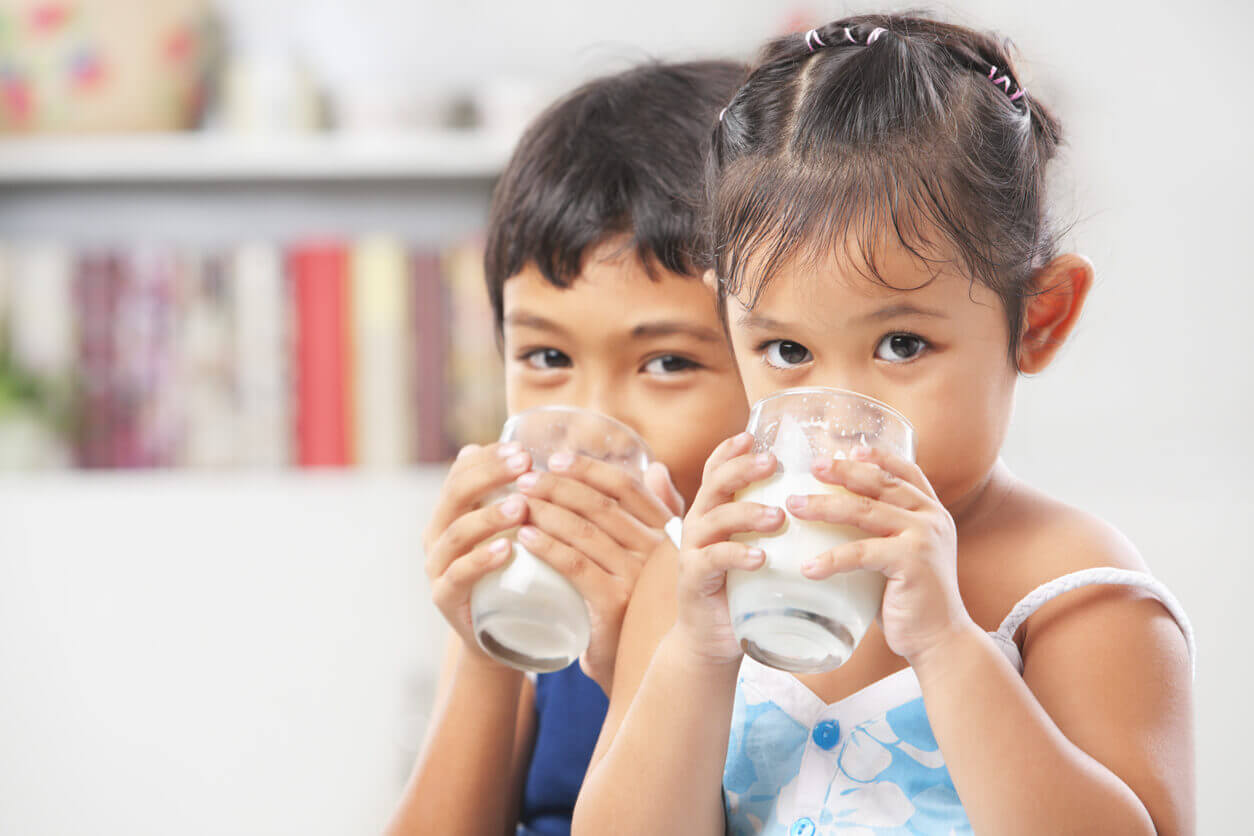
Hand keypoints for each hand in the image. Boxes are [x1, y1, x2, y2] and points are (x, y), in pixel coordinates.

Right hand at [423, 442, 533, 665]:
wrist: (505, 635)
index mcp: (451, 512)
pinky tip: (507, 549)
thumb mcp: (516, 529)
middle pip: (456, 494)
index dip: (489, 457)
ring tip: (522, 506)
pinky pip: (459, 575)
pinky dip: (481, 560)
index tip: (523, 450)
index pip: (461, 472)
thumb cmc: (515, 572)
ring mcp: (438, 567)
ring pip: (457, 533)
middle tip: (525, 465)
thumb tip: (534, 448)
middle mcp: (438, 534)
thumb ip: (520, 494)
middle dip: (490, 475)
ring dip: (490, 515)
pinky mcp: (445, 599)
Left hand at [513, 453, 682, 690]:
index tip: (554, 459)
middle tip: (522, 479)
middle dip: (557, 486)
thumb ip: (657, 513)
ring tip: (516, 503)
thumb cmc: (641, 607)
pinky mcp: (615, 602)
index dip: (588, 469)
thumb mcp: (653, 557)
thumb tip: (654, 468)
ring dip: (545, 511)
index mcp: (666, 531)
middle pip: (600, 505)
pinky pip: (575, 565)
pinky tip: (524, 537)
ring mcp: (638, 576)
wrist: (642, 669)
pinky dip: (547, 547)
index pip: (626, 487)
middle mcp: (657, 550)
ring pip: (584, 531)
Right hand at [673, 432, 785, 666]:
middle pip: (715, 485)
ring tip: (779, 516)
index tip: (752, 435)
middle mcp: (699, 524)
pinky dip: (737, 556)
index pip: (716, 470)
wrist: (713, 639)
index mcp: (714, 511)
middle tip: (773, 463)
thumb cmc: (742, 588)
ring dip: (747, 513)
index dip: (730, 450)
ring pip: (716, 519)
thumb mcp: (755, 548)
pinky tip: (760, 557)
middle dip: (742, 469)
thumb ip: (774, 524)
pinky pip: (713, 560)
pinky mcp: (695, 579)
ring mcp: (694, 551)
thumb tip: (814, 498)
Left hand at [787, 445, 972, 663]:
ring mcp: (923, 538)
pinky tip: (807, 567)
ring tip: (793, 506)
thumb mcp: (902, 556)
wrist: (940, 639)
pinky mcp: (912, 563)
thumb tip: (835, 517)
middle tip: (812, 467)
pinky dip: (831, 559)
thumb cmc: (911, 599)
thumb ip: (883, 533)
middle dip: (842, 472)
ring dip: (824, 507)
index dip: (877, 456)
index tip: (848, 448)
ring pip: (864, 511)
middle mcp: (931, 518)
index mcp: (931, 512)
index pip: (906, 471)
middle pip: (879, 483)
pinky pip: (861, 553)